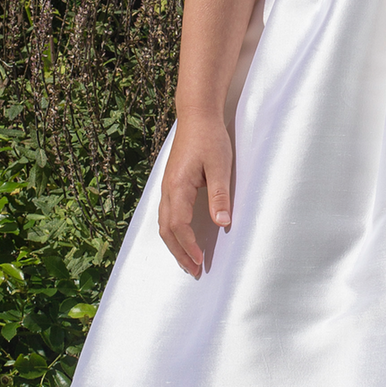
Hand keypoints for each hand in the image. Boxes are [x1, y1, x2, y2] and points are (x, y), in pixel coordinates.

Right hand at [158, 113, 232, 277]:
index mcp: (178, 186)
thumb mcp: (220, 166)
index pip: (179, 225)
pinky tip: (183, 238)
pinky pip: (167, 214)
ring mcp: (167, 187)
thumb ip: (219, 196)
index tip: (200, 261)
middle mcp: (168, 189)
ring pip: (163, 223)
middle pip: (166, 229)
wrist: (197, 116)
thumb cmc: (209, 138)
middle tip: (194, 270)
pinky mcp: (172, 184)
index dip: (188, 246)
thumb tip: (222, 223)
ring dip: (175, 244)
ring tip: (189, 261)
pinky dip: (173, 232)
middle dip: (179, 252)